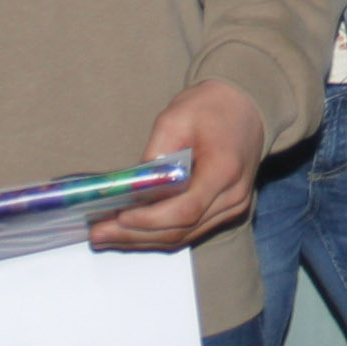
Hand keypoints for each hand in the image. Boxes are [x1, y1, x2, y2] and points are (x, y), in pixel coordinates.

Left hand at [91, 79, 263, 249]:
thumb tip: (131, 187)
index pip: (186, 208)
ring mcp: (234, 206)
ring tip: (107, 236)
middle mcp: (234, 195)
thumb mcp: (175, 117)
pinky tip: (132, 232)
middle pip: (182, 229)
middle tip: (98, 233)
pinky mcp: (227, 210)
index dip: (149, 219)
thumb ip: (154, 154)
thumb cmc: (212, 107)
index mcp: (225, 169)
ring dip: (143, 240)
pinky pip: (190, 230)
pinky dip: (159, 234)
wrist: (248, 106)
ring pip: (184, 236)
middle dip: (136, 235)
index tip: (118, 216)